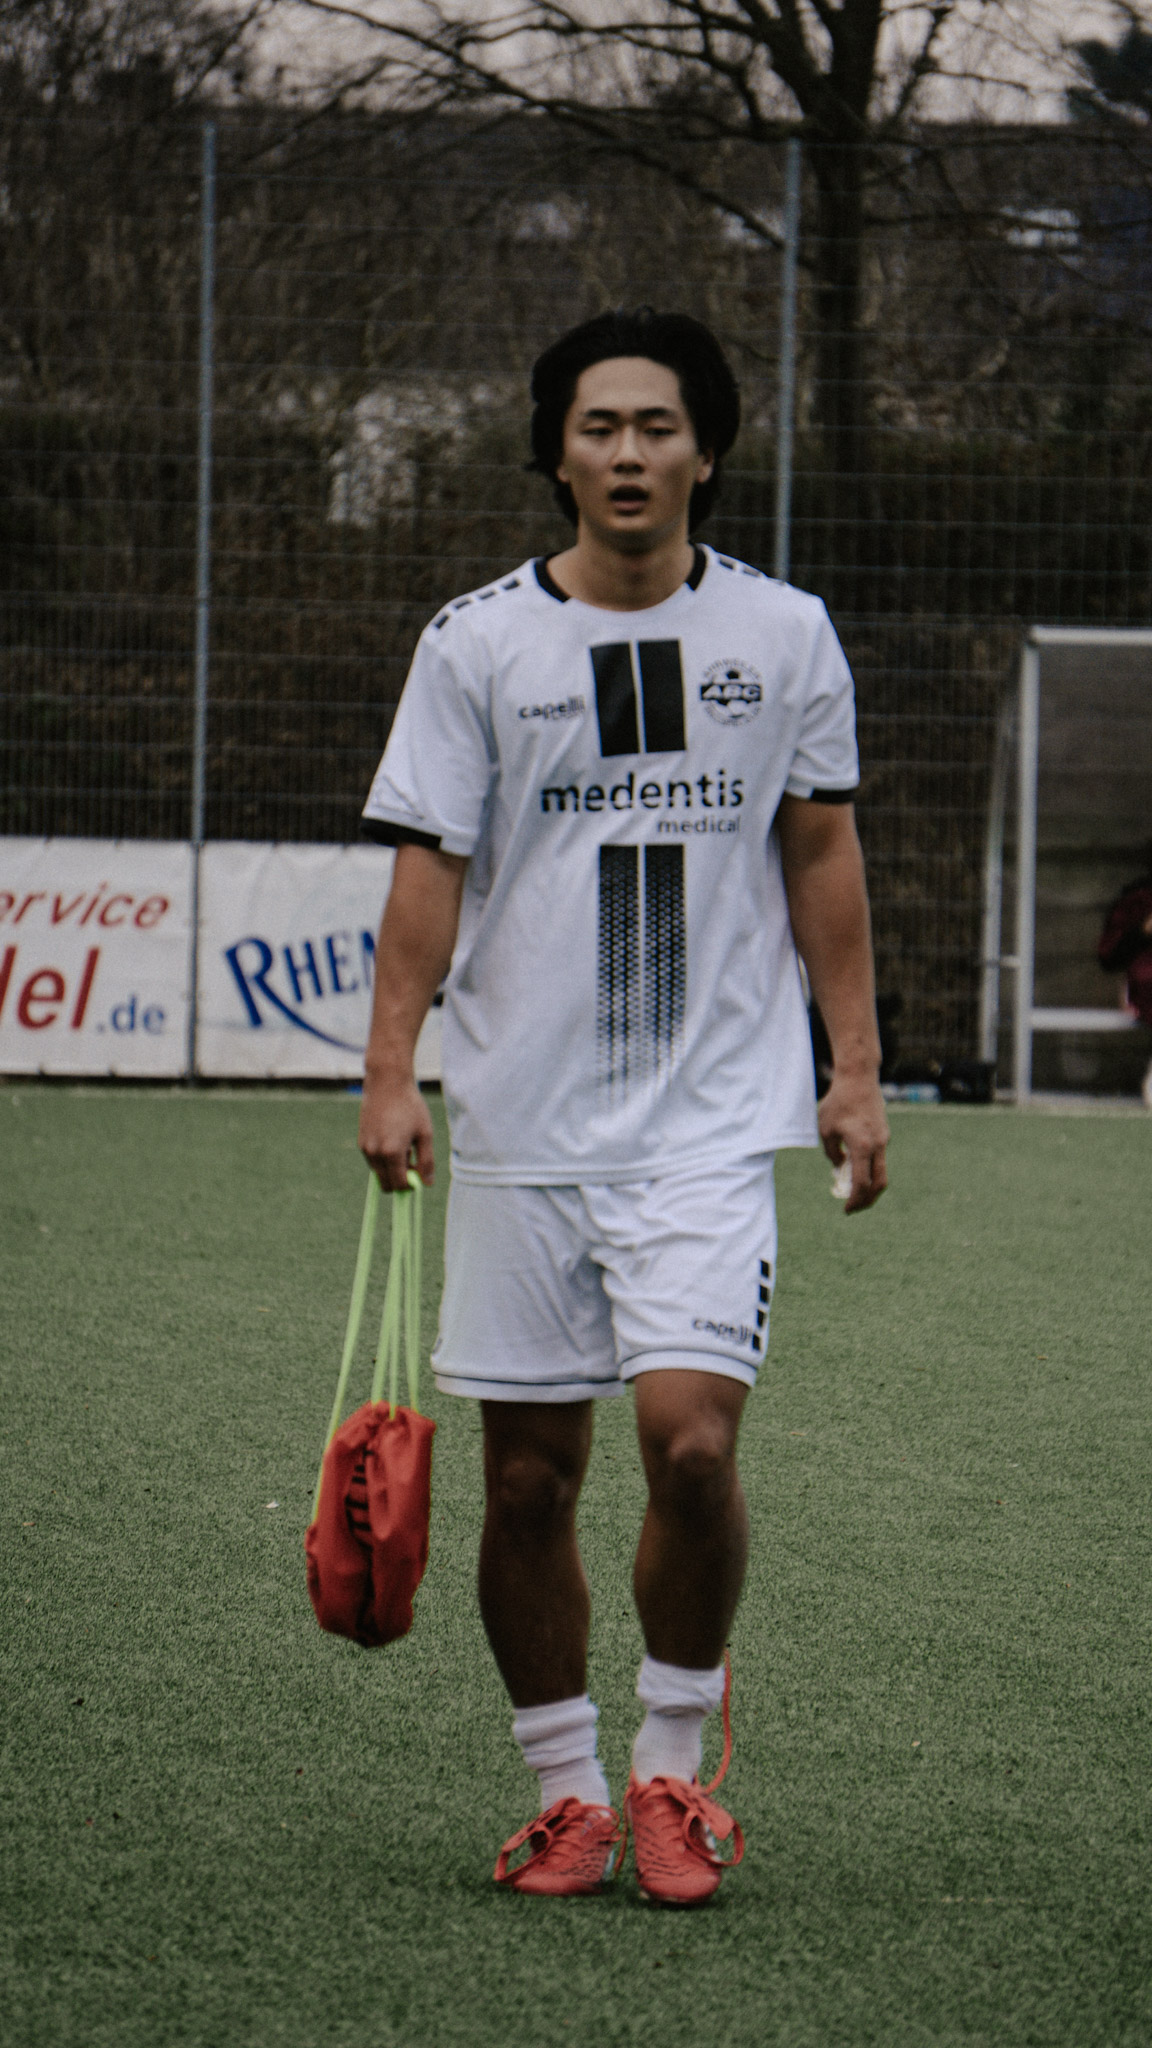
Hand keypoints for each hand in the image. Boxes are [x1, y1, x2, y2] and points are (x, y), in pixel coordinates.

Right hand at [359, 1071, 434, 1190]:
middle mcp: (375, 1153)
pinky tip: (393, 1138)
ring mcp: (365, 1148)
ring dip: (391, 1168)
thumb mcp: (425, 1133)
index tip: (419, 1175)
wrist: (387, 1083)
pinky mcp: (361, 1141)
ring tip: (403, 1145)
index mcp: (392, 1152)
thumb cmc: (410, 1106)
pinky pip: (373, 1160)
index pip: (399, 1185)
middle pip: (386, 1184)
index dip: (411, 1185)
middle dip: (400, 1179)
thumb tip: (427, 1183)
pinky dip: (383, 1158)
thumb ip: (427, 1161)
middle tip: (412, 1161)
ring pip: (379, 1173)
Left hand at [819, 1071, 888, 1213]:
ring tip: (852, 1190)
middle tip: (854, 1207)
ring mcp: (883, 1139)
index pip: (862, 1183)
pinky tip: (854, 1167)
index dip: (855, 1200)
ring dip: (869, 1185)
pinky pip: (878, 1157)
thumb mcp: (825, 1130)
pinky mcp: (883, 1133)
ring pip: (881, 1171)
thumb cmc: (838, 1102)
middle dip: (867, 1200)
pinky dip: (869, 1168)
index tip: (846, 1209)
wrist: (858, 1078)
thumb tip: (841, 1167)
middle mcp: (878, 1145)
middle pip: (879, 1183)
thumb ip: (832, 1152)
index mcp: (862, 1147)